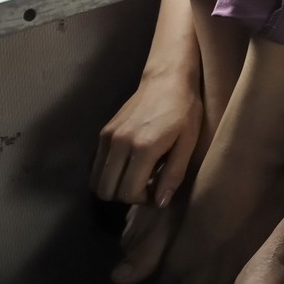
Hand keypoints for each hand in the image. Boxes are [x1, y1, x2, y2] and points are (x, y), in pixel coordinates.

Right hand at [92, 74, 203, 206]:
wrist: (167, 80)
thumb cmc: (185, 110)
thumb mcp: (188, 143)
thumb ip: (173, 174)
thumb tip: (160, 203)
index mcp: (143, 148)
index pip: (129, 193)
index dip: (143, 200)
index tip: (157, 192)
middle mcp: (119, 144)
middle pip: (106, 191)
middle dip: (125, 197)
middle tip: (146, 187)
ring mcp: (107, 138)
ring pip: (96, 181)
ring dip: (114, 187)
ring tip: (137, 178)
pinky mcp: (103, 133)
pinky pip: (95, 166)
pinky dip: (107, 174)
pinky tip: (127, 166)